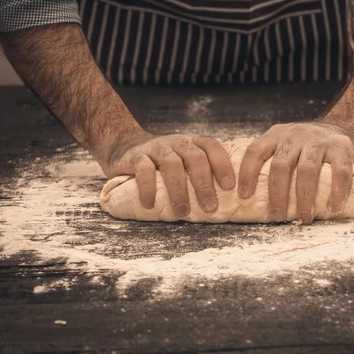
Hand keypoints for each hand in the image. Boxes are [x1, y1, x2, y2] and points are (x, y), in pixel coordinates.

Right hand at [98, 131, 235, 216]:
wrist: (123, 146)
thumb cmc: (161, 164)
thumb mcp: (182, 162)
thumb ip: (197, 174)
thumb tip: (224, 204)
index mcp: (191, 143)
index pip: (212, 146)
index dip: (223, 165)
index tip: (230, 187)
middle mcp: (176, 142)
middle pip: (195, 157)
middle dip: (204, 184)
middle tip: (210, 208)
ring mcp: (155, 147)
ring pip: (171, 163)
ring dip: (179, 190)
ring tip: (182, 212)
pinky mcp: (134, 156)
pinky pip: (143, 169)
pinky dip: (148, 187)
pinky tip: (150, 204)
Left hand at [237, 121, 353, 222]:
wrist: (344, 127)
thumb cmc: (308, 146)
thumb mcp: (286, 144)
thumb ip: (272, 161)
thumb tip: (251, 198)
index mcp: (277, 135)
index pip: (255, 152)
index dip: (247, 173)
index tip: (244, 196)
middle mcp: (295, 135)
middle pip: (280, 165)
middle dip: (277, 194)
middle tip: (276, 216)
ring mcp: (319, 139)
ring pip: (307, 170)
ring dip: (304, 197)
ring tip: (304, 217)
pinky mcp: (342, 147)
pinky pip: (339, 171)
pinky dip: (337, 191)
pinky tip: (333, 206)